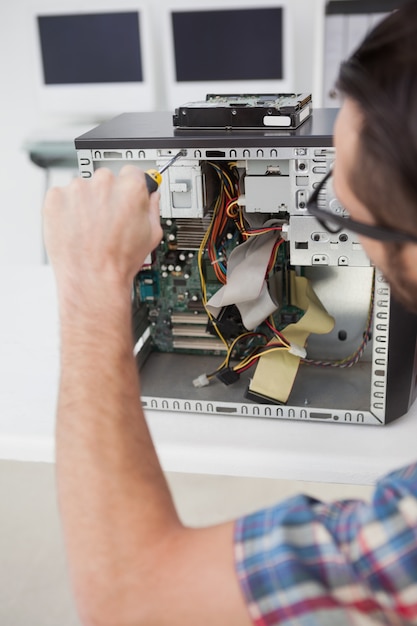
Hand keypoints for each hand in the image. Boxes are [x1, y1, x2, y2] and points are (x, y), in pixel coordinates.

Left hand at [43, 166, 162, 293]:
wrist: (93, 278)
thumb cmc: (120, 261)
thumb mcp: (152, 235)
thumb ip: (152, 209)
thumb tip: (152, 198)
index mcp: (130, 188)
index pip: (131, 172)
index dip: (129, 186)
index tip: (125, 195)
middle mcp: (103, 183)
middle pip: (105, 179)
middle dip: (106, 196)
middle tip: (106, 220)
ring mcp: (77, 190)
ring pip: (82, 188)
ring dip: (85, 203)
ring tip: (89, 229)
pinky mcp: (55, 199)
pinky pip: (61, 196)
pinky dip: (65, 209)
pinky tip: (75, 228)